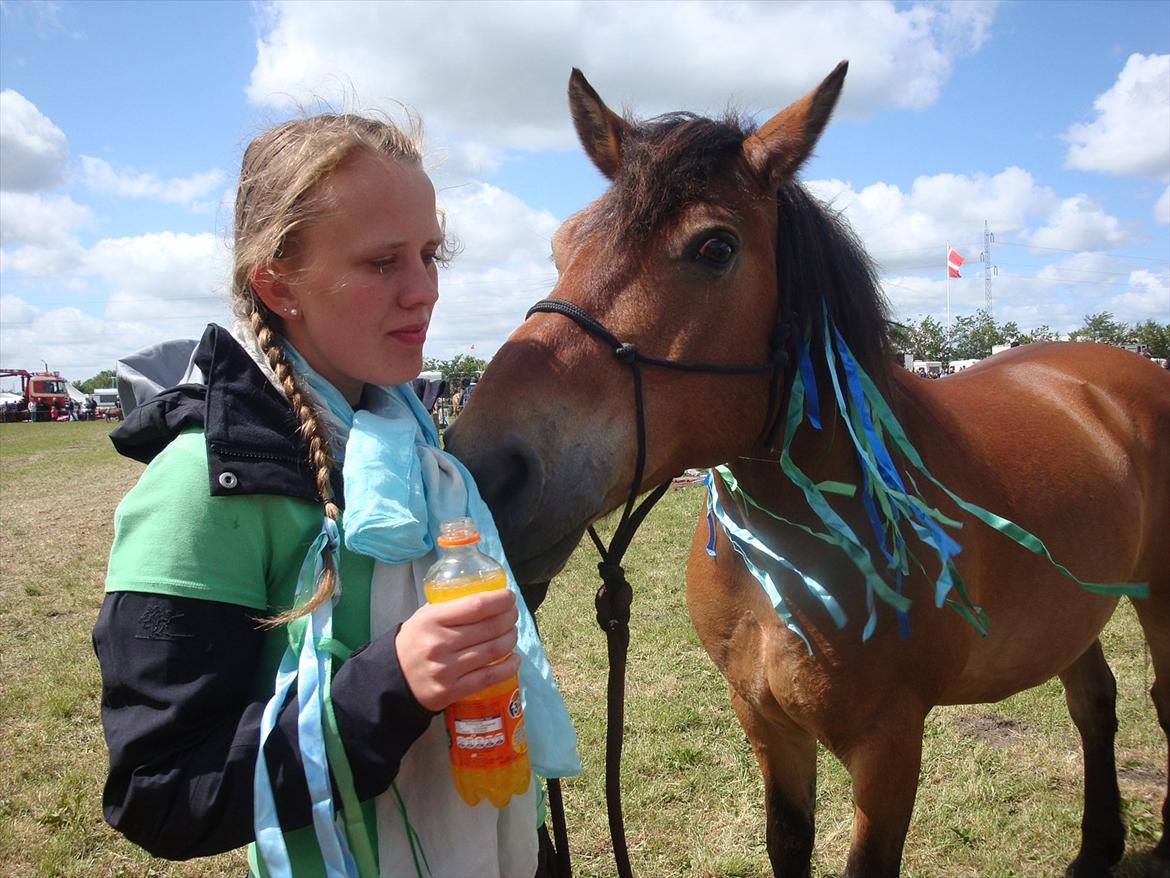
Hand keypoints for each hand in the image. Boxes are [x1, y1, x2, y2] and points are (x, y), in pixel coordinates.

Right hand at [396, 588, 520, 711]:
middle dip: (509, 618)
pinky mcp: (452, 691)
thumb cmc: (413, 642)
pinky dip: (508, 667)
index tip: (509, 597)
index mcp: (432, 620)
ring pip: (493, 651)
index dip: (500, 600)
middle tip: (513, 615)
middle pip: (489, 628)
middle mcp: (440, 644)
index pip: (476, 605)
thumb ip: (450, 607)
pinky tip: (515, 659)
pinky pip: (489, 677)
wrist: (392, 680)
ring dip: (511, 639)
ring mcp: (447, 670)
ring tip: (512, 633)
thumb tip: (486, 597)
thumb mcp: (424, 617)